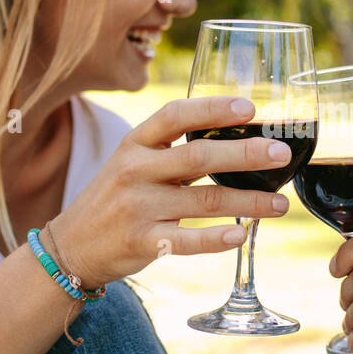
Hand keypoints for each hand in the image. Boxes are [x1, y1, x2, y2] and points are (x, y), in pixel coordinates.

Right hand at [51, 96, 291, 285]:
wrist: (71, 246)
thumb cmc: (116, 198)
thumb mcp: (134, 163)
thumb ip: (174, 151)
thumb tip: (239, 140)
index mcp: (135, 143)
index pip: (175, 115)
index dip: (213, 108)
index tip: (250, 107)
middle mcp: (135, 170)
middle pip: (198, 156)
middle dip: (245, 153)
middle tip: (280, 153)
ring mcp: (138, 207)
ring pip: (204, 201)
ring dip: (249, 202)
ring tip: (281, 204)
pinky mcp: (142, 242)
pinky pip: (187, 240)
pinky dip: (216, 238)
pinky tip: (242, 234)